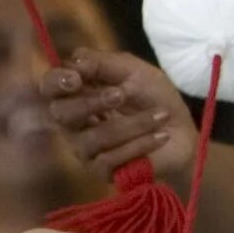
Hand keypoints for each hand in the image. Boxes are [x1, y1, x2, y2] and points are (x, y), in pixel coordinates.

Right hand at [42, 50, 194, 181]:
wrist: (184, 133)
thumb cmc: (156, 99)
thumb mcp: (137, 72)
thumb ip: (104, 63)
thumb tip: (74, 62)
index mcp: (78, 93)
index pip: (49, 87)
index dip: (56, 82)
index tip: (75, 78)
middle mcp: (73, 122)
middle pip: (60, 113)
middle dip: (91, 102)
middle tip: (121, 94)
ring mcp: (85, 148)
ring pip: (92, 138)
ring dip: (131, 124)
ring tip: (160, 115)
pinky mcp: (101, 170)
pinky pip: (109, 159)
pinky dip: (140, 144)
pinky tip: (161, 135)